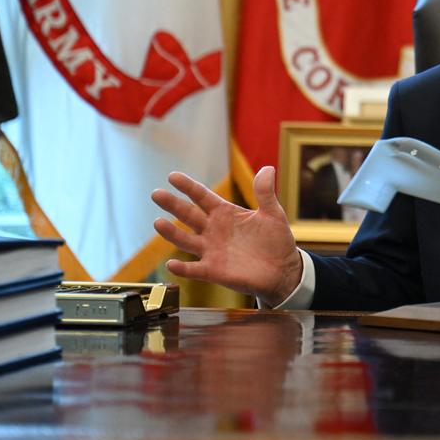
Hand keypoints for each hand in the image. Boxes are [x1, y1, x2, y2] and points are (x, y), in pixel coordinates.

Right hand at [151, 166, 302, 306]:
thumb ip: (265, 193)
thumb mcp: (273, 214)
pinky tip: (172, 265)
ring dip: (171, 233)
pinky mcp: (213, 271)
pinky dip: (183, 268)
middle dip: (173, 204)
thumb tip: (268, 169)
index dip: (188, 187)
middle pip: (188, 215)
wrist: (283, 270)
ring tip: (158, 223)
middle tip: (156, 194)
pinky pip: (194, 270)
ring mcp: (211, 251)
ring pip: (185, 241)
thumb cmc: (276, 240)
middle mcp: (213, 230)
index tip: (173, 176)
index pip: (202, 196)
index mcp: (225, 213)